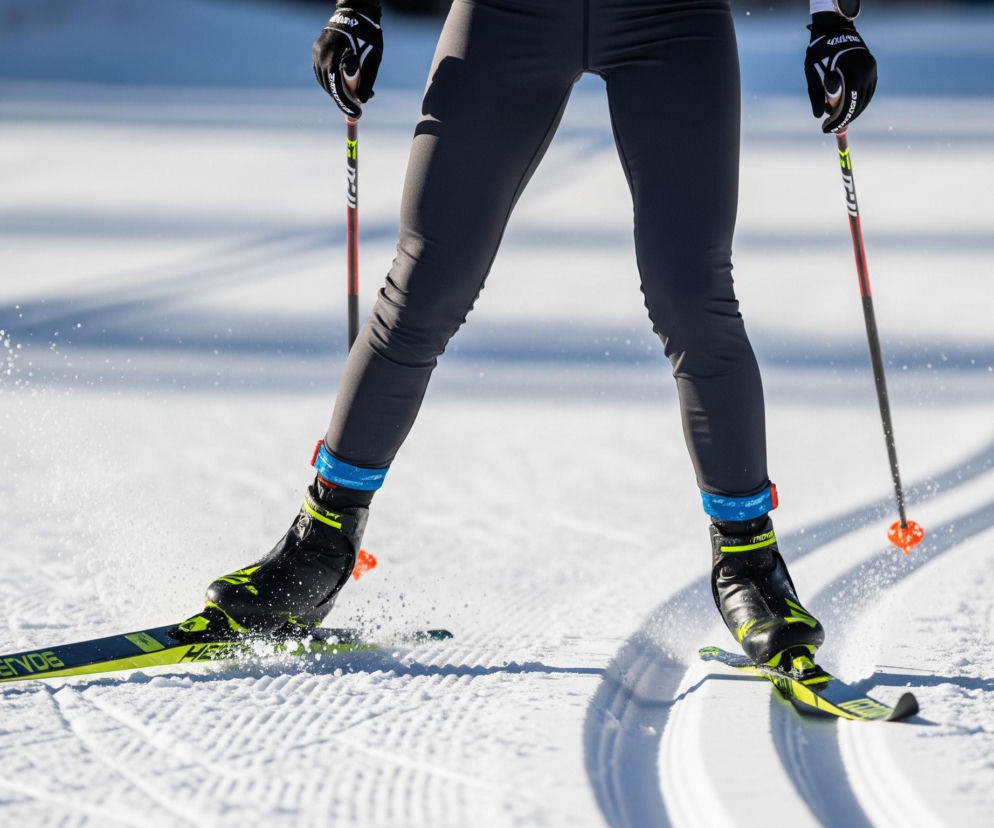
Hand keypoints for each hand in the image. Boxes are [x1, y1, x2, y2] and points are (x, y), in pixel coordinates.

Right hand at [313, 1, 382, 118]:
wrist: (356, 12)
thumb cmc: (368, 34)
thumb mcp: (372, 59)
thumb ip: (367, 80)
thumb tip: (362, 101)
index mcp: (335, 54)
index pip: (336, 86)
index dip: (345, 103)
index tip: (356, 114)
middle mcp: (322, 53)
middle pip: (329, 85)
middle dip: (342, 98)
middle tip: (357, 107)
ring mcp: (317, 51)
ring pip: (324, 80)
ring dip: (336, 90)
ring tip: (353, 96)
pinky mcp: (316, 49)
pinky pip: (322, 71)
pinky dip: (331, 80)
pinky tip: (342, 85)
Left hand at [804, 12, 876, 133]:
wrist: (835, 30)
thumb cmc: (821, 53)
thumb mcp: (814, 75)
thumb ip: (817, 96)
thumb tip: (819, 116)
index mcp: (853, 74)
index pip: (848, 105)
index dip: (838, 120)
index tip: (827, 129)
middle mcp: (866, 72)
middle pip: (858, 104)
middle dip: (845, 118)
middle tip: (831, 127)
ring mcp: (872, 70)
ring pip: (865, 99)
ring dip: (853, 111)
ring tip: (839, 119)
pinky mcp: (872, 68)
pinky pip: (868, 90)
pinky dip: (859, 100)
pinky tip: (849, 108)